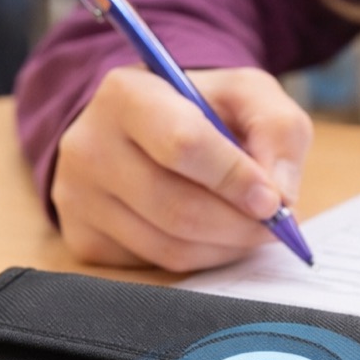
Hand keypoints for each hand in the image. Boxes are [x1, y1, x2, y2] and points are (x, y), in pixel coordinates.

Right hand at [51, 66, 311, 271]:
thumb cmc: (203, 110)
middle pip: (176, 206)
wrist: (147, 129)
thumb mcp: (249, 95)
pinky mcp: (85, 239)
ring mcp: (80, 198)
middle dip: (239, 225)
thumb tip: (280, 194)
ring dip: (226, 246)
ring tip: (250, 228)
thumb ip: (277, 129)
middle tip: (275, 226)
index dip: (235, 178)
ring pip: (169, 246)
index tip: (274, 199)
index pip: (182, 144)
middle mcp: (90, 146)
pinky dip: (202, 259)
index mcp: (127, 94)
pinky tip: (215, 236)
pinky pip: (157, 265)